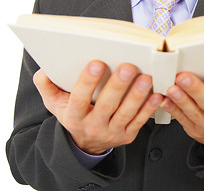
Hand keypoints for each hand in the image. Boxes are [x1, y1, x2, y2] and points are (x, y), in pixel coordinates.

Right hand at [33, 61, 162, 154]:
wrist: (87, 142)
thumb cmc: (72, 114)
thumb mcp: (54, 103)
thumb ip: (47, 86)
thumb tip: (45, 69)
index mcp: (73, 116)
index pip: (78, 99)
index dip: (87, 82)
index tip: (97, 63)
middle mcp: (92, 126)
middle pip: (106, 106)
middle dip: (118, 86)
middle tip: (128, 66)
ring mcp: (112, 132)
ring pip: (126, 114)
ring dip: (137, 96)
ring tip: (146, 77)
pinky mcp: (127, 135)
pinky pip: (139, 122)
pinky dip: (149, 109)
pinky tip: (156, 95)